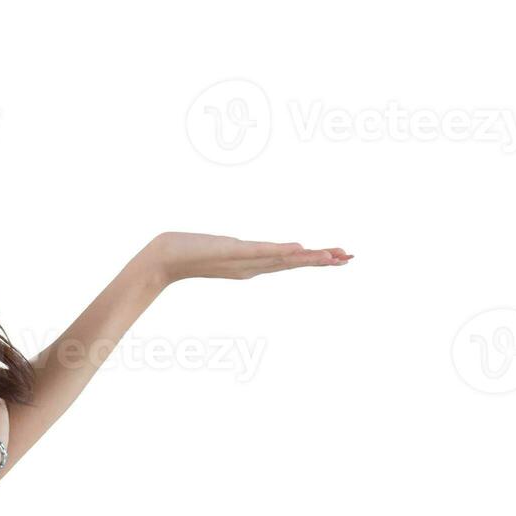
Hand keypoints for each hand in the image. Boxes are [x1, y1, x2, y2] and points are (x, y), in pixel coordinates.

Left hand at [146, 231, 352, 284]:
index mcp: (254, 264)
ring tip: (334, 256)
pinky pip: (262, 251)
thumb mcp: (223, 250)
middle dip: (323, 261)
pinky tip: (299, 249)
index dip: (317, 260)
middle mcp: (253, 266)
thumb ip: (242, 251)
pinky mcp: (233, 252)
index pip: (292, 262)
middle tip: (350, 258)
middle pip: (295, 264)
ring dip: (310, 258)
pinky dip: (281, 251)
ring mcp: (245, 261)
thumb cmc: (190, 252)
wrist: (165, 258)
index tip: (341, 257)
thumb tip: (253, 250)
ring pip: (284, 260)